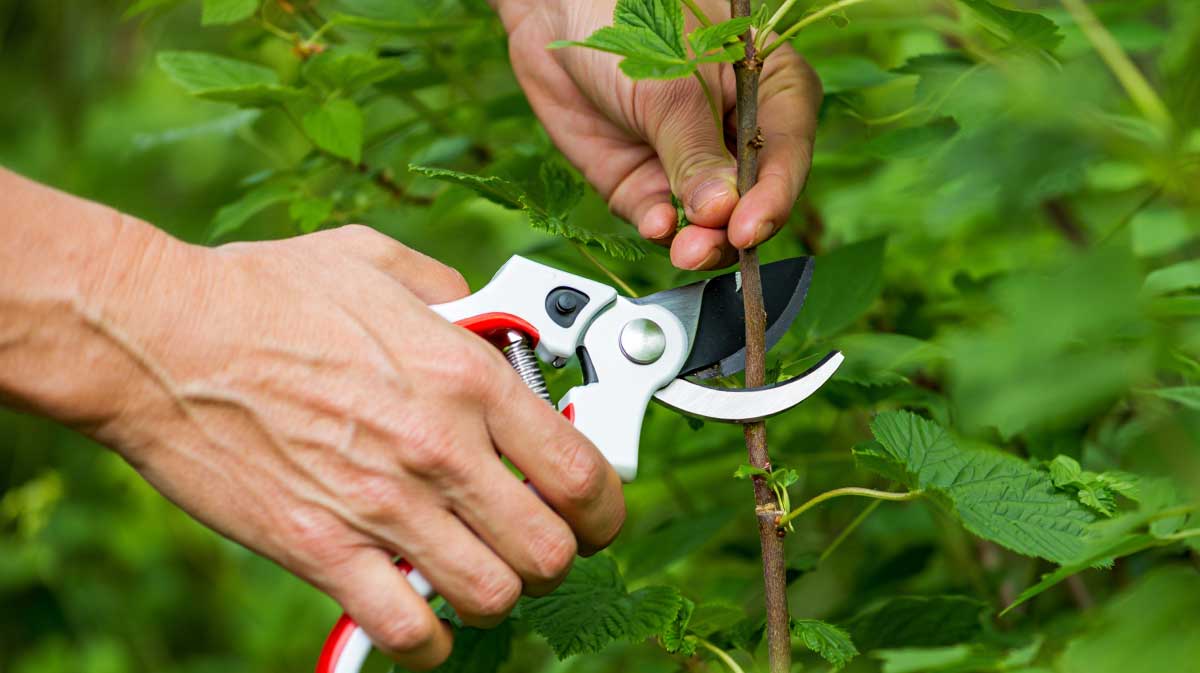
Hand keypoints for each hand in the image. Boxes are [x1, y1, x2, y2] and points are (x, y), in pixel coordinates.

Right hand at [79, 225, 624, 668]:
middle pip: (555, 549)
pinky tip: (418, 611)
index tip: (594, 508)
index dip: (606, 505)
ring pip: (496, 595)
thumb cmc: (263, 292)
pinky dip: (427, 639)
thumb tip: (487, 318)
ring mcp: (384, 506)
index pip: (584, 471)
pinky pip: (410, 631)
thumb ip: (453, 292)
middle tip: (534, 541)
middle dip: (558, 553)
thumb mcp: (377, 262)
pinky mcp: (322, 550)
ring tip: (473, 571)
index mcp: (465, 376)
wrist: (159, 335)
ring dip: (496, 593)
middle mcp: (438, 447)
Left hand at [497, 0, 822, 269]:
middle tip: (720, 243)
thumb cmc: (626, 16)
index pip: (787, 149)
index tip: (750, 226)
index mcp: (768, 86)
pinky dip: (661, 230)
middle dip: (735, 228)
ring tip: (686, 249)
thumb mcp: (669, 84)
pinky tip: (658, 227)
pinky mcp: (642, 180)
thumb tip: (723, 212)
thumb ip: (695, 151)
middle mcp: (734, 130)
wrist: (554, 7)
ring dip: (701, 242)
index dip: (774, 194)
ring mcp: (688, 160)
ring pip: (709, 221)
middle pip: (753, 196)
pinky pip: (660, 219)